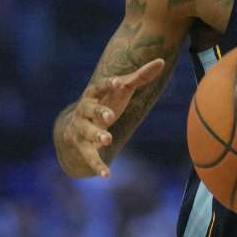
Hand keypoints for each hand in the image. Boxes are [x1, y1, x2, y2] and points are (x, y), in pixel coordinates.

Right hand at [56, 59, 166, 177]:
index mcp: (94, 94)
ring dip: (97, 136)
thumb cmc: (105, 103)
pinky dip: (97, 166)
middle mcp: (84, 110)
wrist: (75, 126)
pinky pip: (89, 157)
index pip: (100, 87)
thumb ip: (140, 77)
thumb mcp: (121, 91)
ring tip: (107, 140)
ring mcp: (81, 129)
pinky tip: (106, 175)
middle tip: (110, 117)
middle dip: (100, 113)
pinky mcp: (81, 146)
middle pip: (91, 110)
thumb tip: (161, 61)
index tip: (118, 82)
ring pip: (87, 132)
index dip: (108, 85)